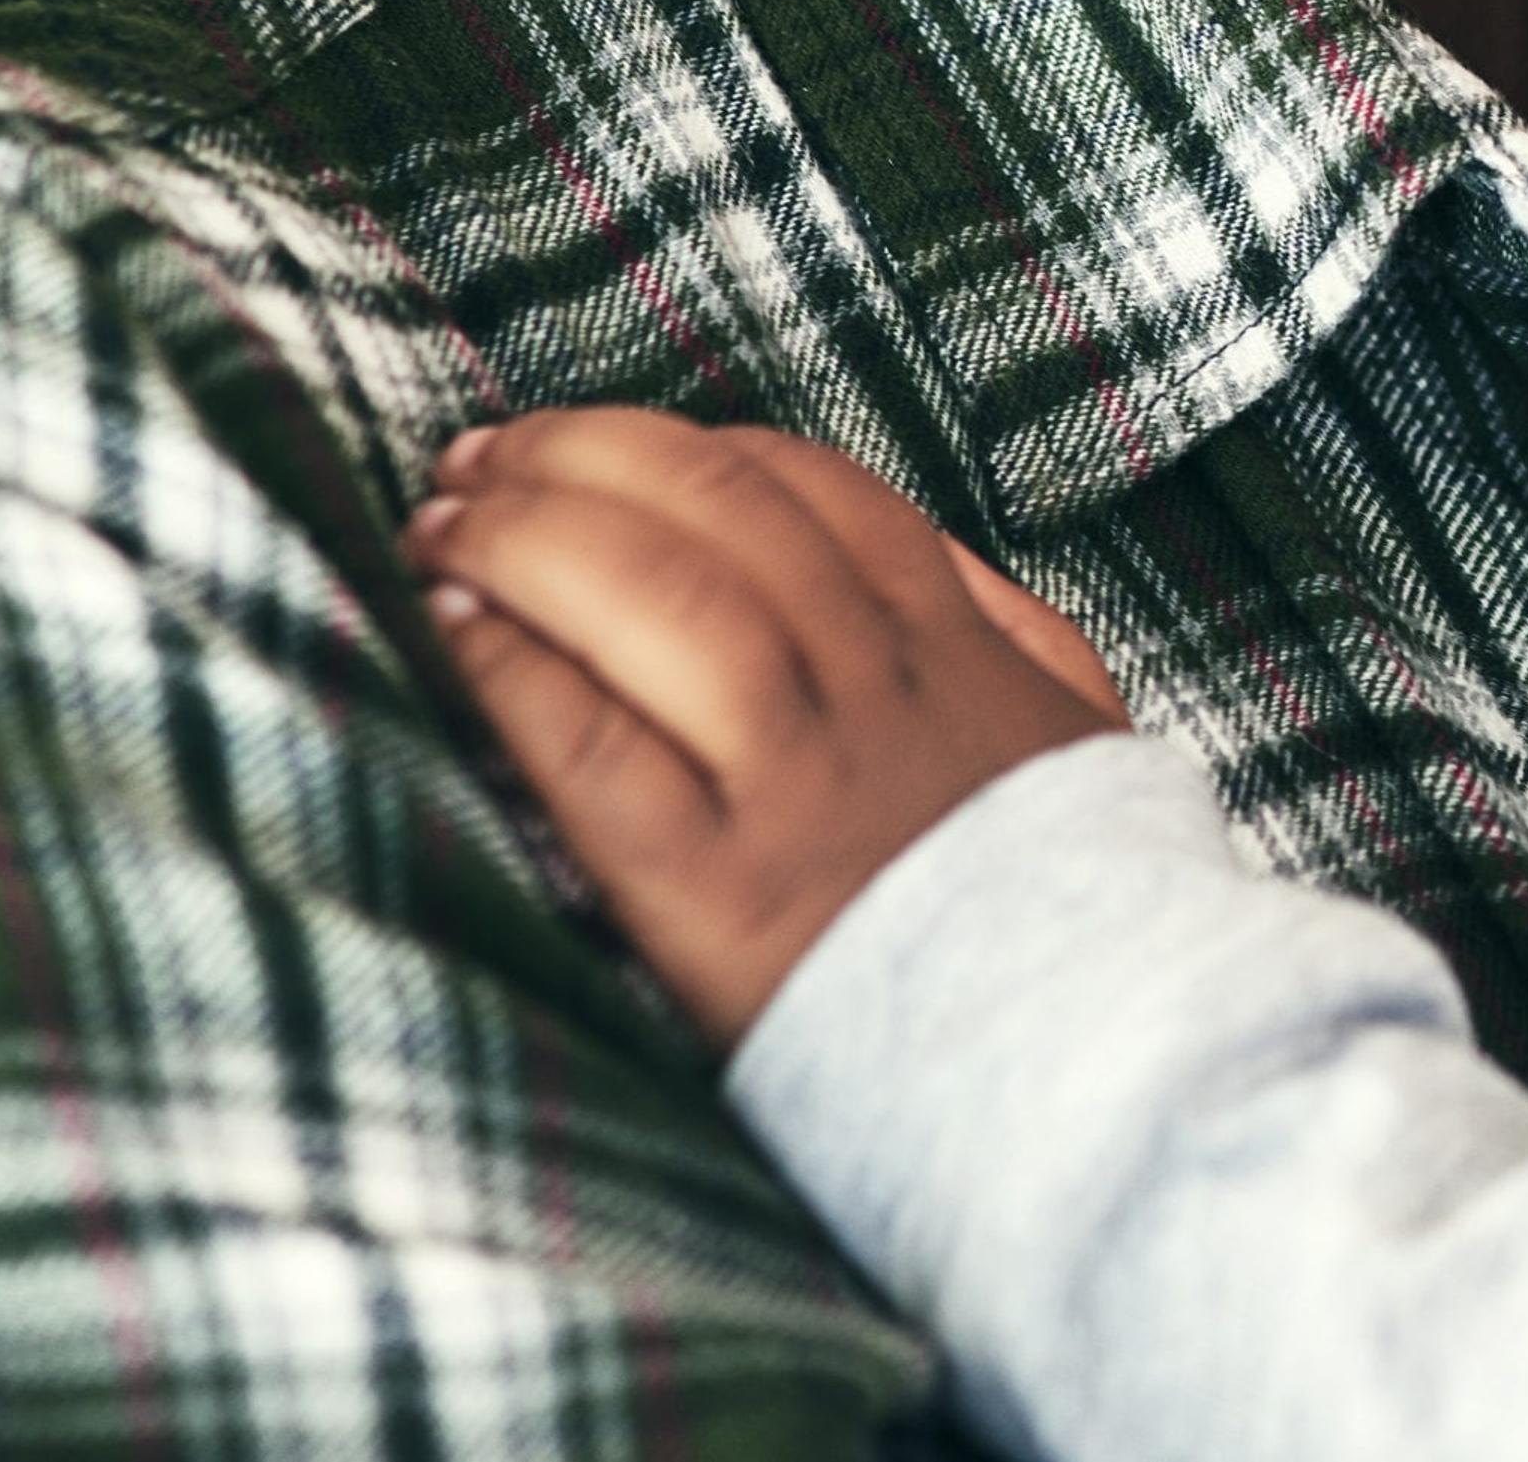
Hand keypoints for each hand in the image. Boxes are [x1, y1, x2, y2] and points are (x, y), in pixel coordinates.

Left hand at [406, 410, 1130, 1042]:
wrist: (1085, 1081)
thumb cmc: (1065, 921)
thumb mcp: (1080, 743)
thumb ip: (1014, 633)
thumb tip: (925, 556)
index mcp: (952, 653)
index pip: (810, 490)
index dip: (681, 445)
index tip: (594, 448)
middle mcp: (874, 696)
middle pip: (717, 512)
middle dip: (578, 458)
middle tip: (478, 460)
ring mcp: (797, 788)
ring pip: (655, 596)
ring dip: (527, 538)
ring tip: (442, 528)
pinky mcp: (718, 896)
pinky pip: (593, 744)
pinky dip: (512, 667)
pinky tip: (453, 633)